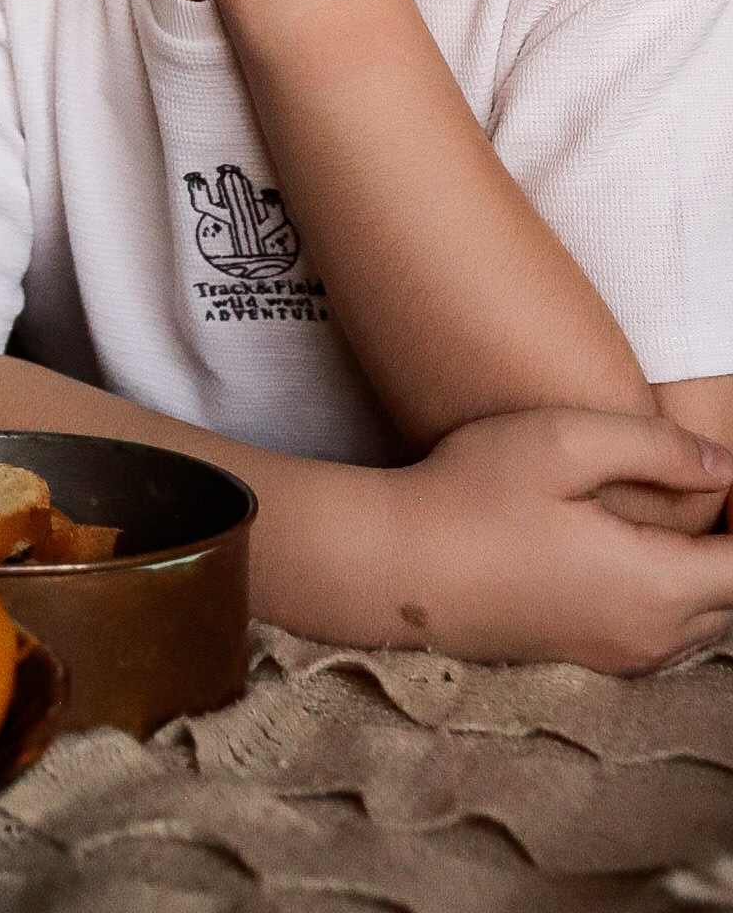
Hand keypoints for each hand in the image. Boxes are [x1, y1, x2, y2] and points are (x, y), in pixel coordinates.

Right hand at [380, 410, 732, 669]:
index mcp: (655, 585)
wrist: (397, 569)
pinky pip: (671, 632)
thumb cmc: (471, 495)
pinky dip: (686, 592)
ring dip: (715, 570)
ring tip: (694, 504)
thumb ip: (656, 447)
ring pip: (708, 621)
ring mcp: (620, 652)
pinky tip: (649, 542)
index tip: (732, 479)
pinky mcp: (591, 655)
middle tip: (718, 484)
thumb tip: (727, 466)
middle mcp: (650, 634)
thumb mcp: (561, 442)